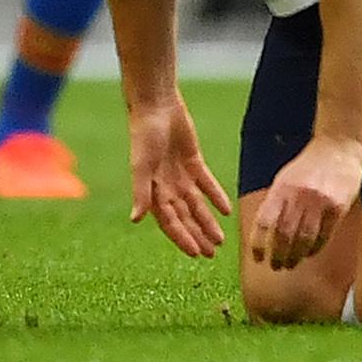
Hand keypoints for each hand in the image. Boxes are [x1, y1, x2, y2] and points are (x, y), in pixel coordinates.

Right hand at [126, 96, 231, 257]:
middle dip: (197, 236)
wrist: (157, 107)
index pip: (170, 222)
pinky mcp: (193, 162)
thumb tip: (135, 220)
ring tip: (219, 240)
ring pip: (197, 205)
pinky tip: (226, 210)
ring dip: (207, 222)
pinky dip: (215, 197)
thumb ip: (140, 193)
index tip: (195, 254)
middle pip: (185, 218)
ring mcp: (181, 175)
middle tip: (212, 254)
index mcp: (152, 192)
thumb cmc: (144, 136)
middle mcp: (166, 187)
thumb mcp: (142, 166)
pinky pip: (206, 184)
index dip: (182, 238)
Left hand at [251, 134, 361, 270]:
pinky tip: (309, 253)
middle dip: (278, 256)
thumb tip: (263, 234)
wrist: (340, 146)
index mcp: (282, 188)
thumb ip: (275, 203)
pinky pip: (324, 235)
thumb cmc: (309, 165)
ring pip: (304, 239)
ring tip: (291, 264)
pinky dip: (314, 249)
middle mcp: (299, 195)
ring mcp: (320, 201)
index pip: (264, 222)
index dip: (259, 244)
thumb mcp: (285, 178)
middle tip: (276, 266)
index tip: (258, 258)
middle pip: (284, 234)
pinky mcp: (338, 207)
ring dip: (296, 256)